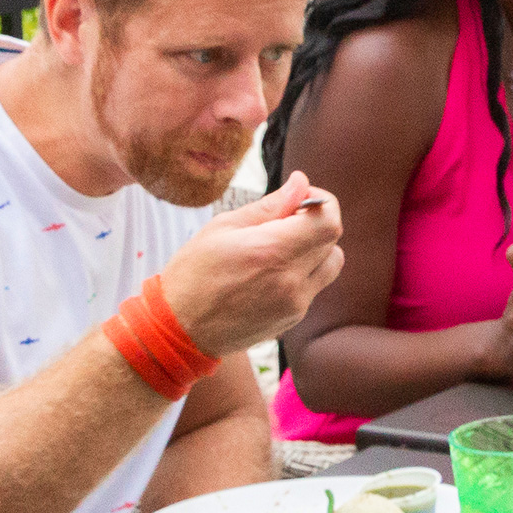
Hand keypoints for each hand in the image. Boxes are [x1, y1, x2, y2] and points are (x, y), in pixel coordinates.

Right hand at [152, 174, 345, 359]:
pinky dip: (303, 271)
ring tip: (281, 246)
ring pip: (330, 264)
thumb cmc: (193, 273)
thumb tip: (301, 183)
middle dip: (315, 222)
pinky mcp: (293, 318)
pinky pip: (314, 285)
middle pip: (332, 240)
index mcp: (272, 252)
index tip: (301, 200)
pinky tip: (271, 271)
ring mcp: (295, 303)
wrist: (181, 330)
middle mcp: (290, 280)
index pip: (328, 222)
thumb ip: (270, 206)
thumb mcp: (223, 227)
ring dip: (315, 248)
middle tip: (284, 220)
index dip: (323, 204)